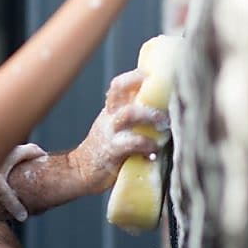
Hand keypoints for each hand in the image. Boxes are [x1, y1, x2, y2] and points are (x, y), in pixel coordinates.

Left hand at [0, 142, 45, 220]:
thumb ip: (11, 202)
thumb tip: (23, 216)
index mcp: (14, 152)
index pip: (34, 150)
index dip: (41, 156)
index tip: (45, 163)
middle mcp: (5, 146)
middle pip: (21, 151)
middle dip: (26, 160)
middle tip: (30, 172)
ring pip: (7, 152)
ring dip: (11, 160)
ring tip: (10, 175)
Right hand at [69, 69, 169, 192]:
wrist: (81, 171)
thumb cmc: (107, 149)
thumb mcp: (115, 127)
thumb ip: (132, 116)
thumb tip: (165, 110)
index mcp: (111, 109)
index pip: (119, 84)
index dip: (136, 76)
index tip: (156, 75)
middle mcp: (109, 116)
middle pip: (119, 89)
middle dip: (142, 88)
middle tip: (166, 98)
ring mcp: (110, 133)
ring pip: (128, 113)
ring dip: (149, 115)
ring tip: (164, 123)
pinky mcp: (113, 151)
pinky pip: (132, 143)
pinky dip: (147, 144)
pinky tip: (155, 150)